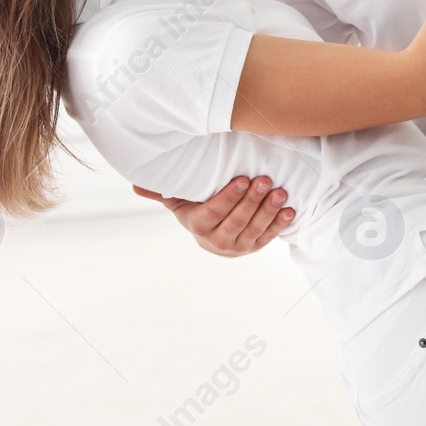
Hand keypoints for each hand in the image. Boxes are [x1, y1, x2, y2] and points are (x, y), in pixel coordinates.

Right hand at [134, 175, 293, 257]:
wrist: (213, 236)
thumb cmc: (195, 209)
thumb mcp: (179, 201)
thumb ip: (163, 192)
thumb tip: (135, 184)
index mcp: (198, 226)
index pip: (214, 213)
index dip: (228, 197)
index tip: (242, 179)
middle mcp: (217, 240)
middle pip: (237, 220)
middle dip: (252, 200)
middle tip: (265, 180)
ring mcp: (238, 246)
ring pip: (255, 229)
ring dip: (269, 211)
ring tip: (280, 192)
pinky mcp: (255, 247)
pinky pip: (269, 236)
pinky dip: (280, 224)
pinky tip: (289, 210)